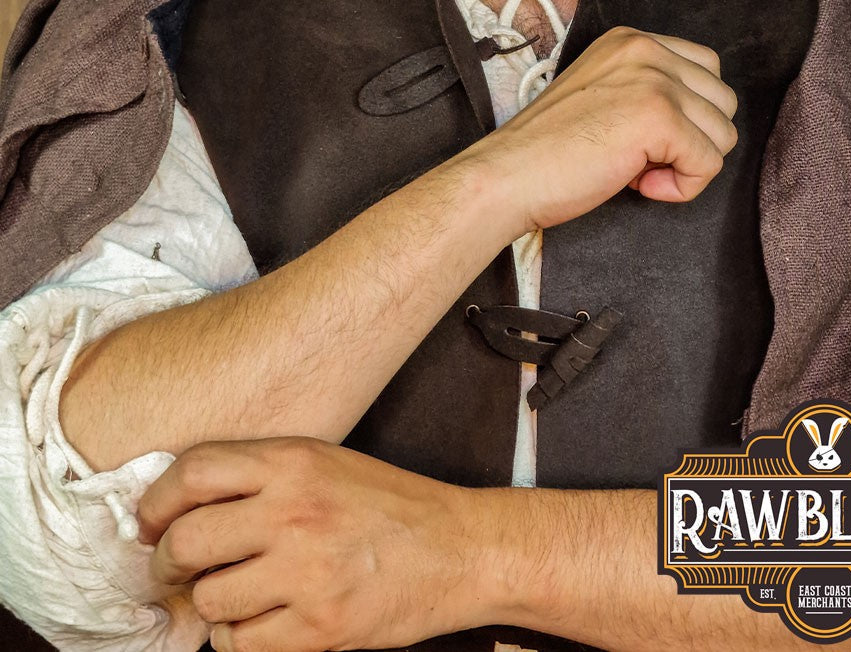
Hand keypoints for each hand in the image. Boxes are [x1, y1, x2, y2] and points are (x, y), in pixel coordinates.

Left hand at [136, 438, 492, 650]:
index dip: (156, 501)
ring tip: (232, 598)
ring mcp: (307, 572)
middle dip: (166, 564)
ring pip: (209, 601)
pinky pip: (243, 646)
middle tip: (173, 572)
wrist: (457, 548)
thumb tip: (181, 505)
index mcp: (293, 461)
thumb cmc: (386, 504)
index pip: (194, 471)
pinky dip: (240, 640)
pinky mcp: (320, 627)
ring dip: (209, 607)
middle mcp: (295, 511)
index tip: (149, 523)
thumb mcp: (324, 462)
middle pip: (187, 541)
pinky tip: (260, 623)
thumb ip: (260, 474)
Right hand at [463, 24, 738, 231]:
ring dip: (687, 164)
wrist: (507, 176)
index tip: (638, 138)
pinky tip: (640, 185)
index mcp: (630, 40)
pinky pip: (709, 164)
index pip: (705, 70)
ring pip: (722, 133)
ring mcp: (653, 80)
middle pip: (722, 101)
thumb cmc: (549, 151)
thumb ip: (648, 90)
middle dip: (693, 140)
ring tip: (637, 170)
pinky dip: (683, 187)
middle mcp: (645, 49)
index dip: (685, 116)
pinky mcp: (659, 117)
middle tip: (639, 157)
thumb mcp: (604, 94)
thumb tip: (699, 121)